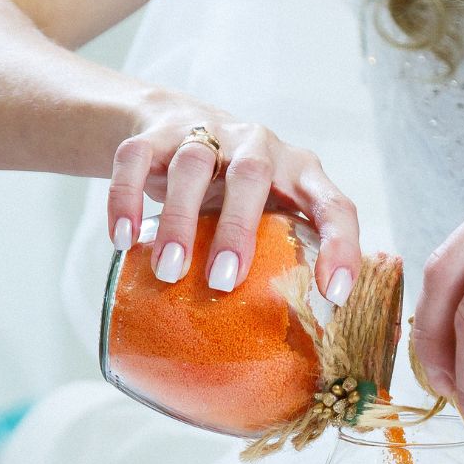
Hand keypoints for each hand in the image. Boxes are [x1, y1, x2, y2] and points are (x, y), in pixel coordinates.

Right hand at [107, 99, 359, 301]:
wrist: (178, 120)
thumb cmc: (239, 191)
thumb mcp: (270, 212)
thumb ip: (281, 256)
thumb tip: (288, 342)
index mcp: (301, 172)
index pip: (334, 205)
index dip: (341, 247)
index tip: (334, 294)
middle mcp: (259, 145)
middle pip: (252, 175)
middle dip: (238, 229)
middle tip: (223, 281)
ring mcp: (207, 133)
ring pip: (192, 165)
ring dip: (179, 219)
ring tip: (168, 270)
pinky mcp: (156, 133)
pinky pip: (136, 157)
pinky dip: (125, 197)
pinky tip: (122, 239)